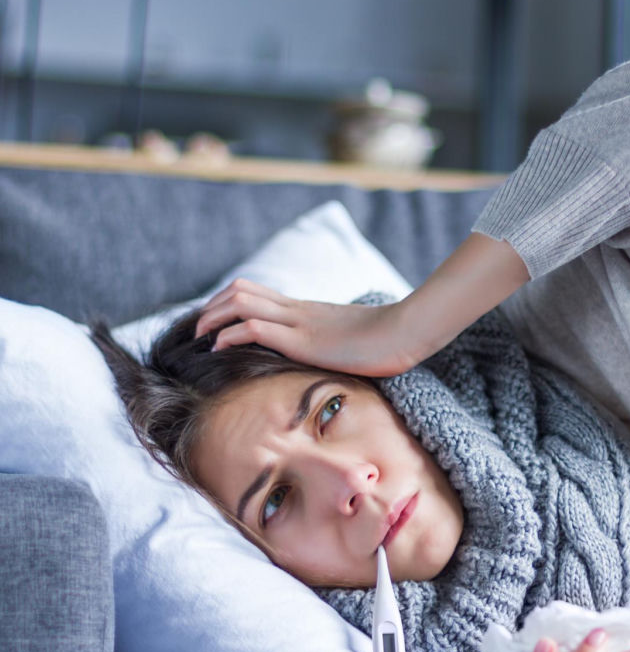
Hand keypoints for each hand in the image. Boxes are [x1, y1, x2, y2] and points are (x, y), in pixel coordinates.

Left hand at [194, 278, 419, 376]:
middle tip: (198, 332)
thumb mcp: (352, 342)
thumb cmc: (388, 342)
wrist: (408, 332)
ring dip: (212, 318)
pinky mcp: (303, 340)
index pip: (256, 293)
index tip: (214, 326)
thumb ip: (333, 346)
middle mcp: (297, 310)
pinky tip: (219, 350)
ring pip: (240, 301)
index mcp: (307, 310)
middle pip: (239, 289)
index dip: (227, 305)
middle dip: (210, 307)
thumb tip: (328, 362)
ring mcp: (299, 322)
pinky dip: (228, 336)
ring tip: (200, 339)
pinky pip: (254, 327)